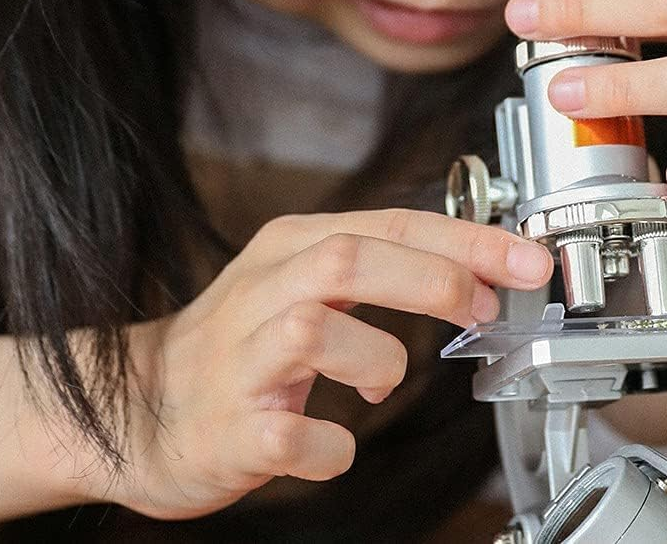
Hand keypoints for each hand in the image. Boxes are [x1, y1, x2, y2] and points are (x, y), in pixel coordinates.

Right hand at [85, 209, 552, 519]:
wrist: (140, 409)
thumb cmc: (239, 346)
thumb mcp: (302, 282)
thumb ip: (379, 268)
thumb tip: (474, 273)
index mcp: (291, 246)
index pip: (390, 222)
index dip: (467, 239)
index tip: (526, 261)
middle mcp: (264, 289)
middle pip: (352, 257)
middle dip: (431, 277)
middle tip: (482, 307)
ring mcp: (242, 357)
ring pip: (318, 329)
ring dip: (377, 358)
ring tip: (379, 382)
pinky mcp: (231, 425)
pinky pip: (294, 433)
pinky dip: (332, 444)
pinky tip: (334, 443)